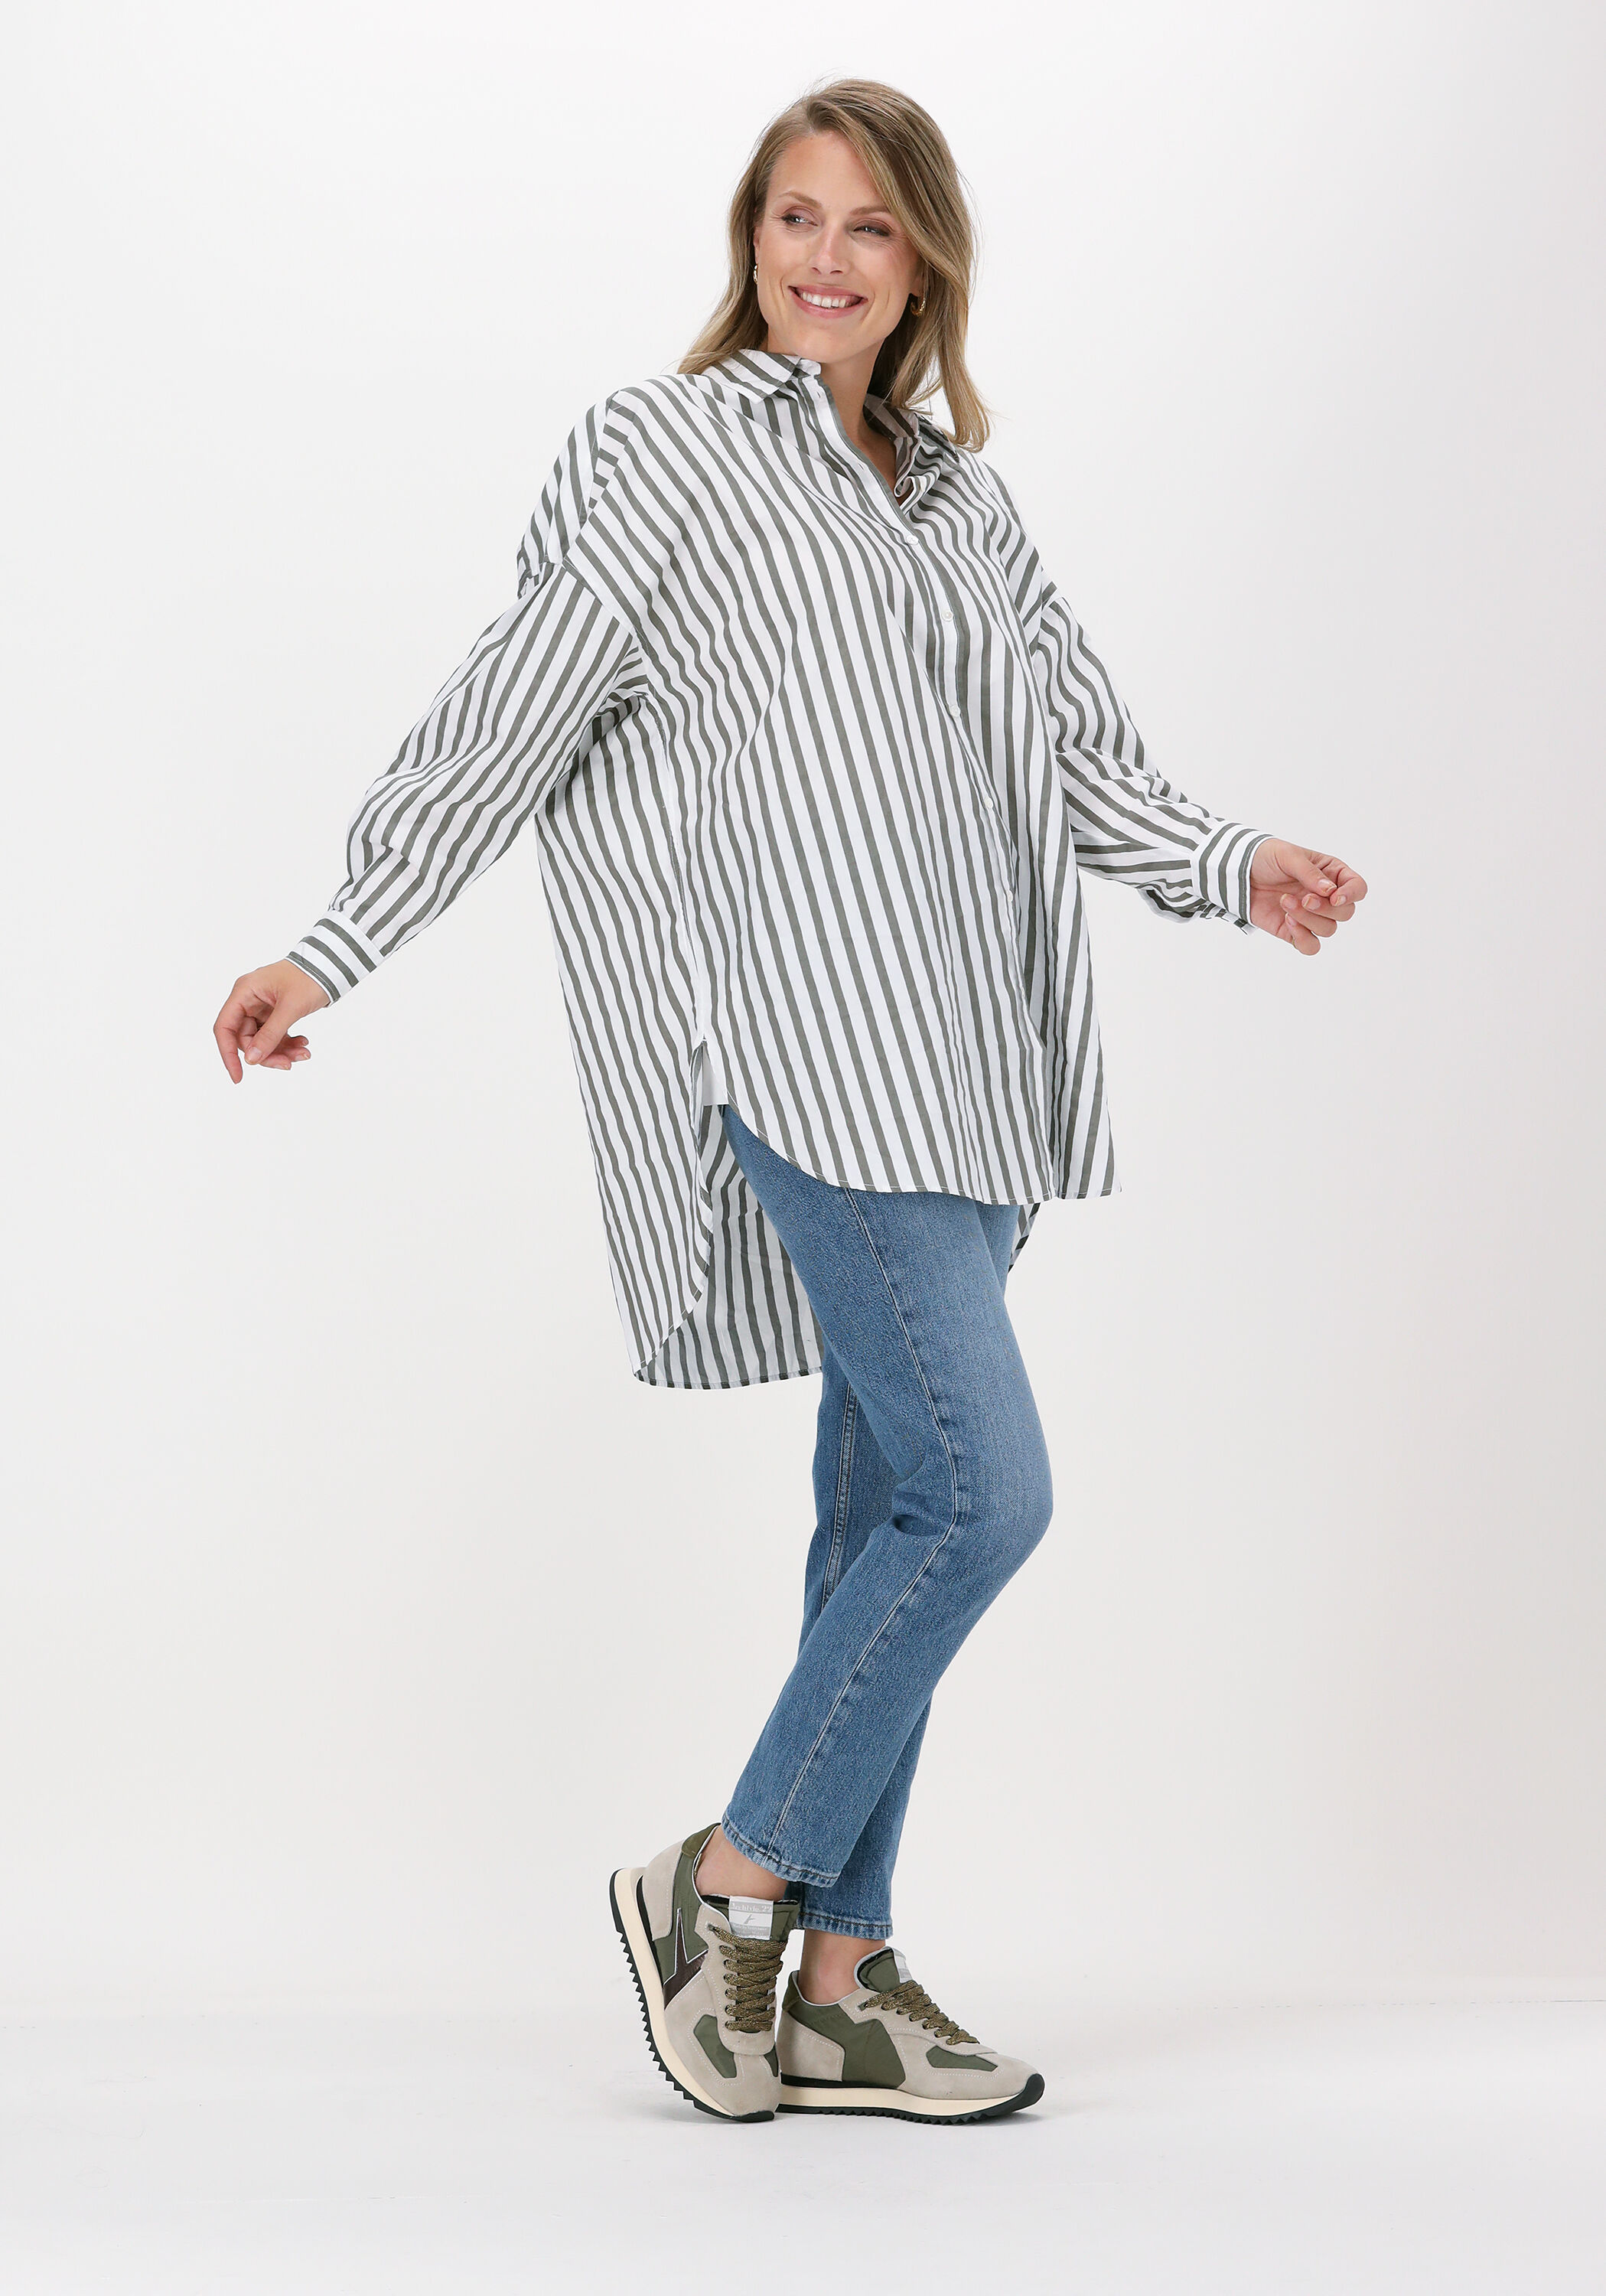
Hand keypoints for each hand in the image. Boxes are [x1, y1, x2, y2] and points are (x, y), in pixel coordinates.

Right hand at [214, 959, 330, 1080]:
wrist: (329, 967)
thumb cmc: (309, 978)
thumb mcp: (290, 1008)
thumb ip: (270, 1035)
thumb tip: (252, 1060)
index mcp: (244, 992)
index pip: (225, 1028)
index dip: (228, 1054)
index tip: (238, 1077)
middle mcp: (248, 999)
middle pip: (246, 1038)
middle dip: (267, 1054)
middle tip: (288, 1063)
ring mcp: (261, 1007)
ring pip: (262, 1040)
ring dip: (280, 1051)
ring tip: (303, 1053)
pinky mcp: (274, 1013)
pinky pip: (274, 1035)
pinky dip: (287, 1043)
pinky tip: (303, 1044)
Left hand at [1248, 839, 1367, 953]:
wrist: (1238, 873)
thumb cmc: (1266, 858)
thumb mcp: (1288, 856)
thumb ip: (1310, 873)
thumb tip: (1329, 891)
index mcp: (1331, 873)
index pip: (1357, 888)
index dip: (1351, 895)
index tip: (1334, 897)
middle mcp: (1326, 896)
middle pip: (1346, 913)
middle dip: (1325, 908)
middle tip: (1303, 898)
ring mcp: (1311, 915)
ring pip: (1329, 929)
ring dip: (1308, 919)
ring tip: (1285, 902)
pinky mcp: (1294, 931)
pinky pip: (1311, 946)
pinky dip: (1302, 937)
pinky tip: (1287, 921)